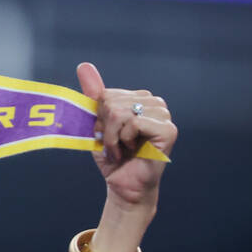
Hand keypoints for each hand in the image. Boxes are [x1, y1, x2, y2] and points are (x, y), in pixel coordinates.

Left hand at [77, 63, 177, 208]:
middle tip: (114, 145)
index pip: (106, 95)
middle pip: (112, 101)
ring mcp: (164, 115)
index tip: (105, 135)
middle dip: (104, 128)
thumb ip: (93, 96)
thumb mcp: (97, 124)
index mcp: (138, 98)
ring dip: (112, 137)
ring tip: (121, 149)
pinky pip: (134, 123)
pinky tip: (130, 151)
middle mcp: (154, 102)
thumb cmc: (112, 157)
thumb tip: (84, 66)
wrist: (123, 185)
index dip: (98, 119)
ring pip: (121, 112)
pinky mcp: (168, 129)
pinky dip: (123, 140)